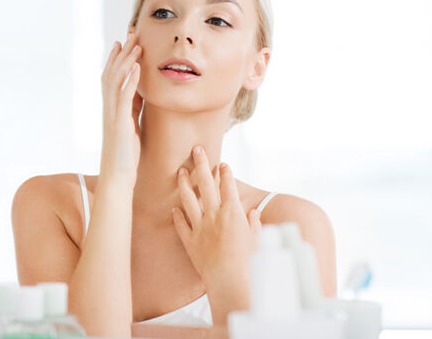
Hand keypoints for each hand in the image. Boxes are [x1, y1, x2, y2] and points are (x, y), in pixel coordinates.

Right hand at [99, 33, 142, 187]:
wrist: (117, 176)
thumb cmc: (125, 155)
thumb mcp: (131, 125)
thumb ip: (133, 108)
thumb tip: (141, 93)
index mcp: (113, 108)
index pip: (113, 76)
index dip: (118, 58)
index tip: (125, 41)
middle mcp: (109, 107)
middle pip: (112, 72)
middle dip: (122, 52)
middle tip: (131, 33)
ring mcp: (112, 114)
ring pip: (116, 80)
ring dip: (126, 60)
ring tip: (136, 44)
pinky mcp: (119, 123)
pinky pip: (124, 97)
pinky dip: (130, 80)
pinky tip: (136, 68)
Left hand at [172, 146, 260, 322]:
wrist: (231, 282)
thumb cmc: (250, 262)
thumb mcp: (258, 240)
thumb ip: (254, 224)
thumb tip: (253, 212)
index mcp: (233, 212)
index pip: (228, 186)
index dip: (225, 173)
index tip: (222, 163)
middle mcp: (214, 215)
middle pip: (206, 184)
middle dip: (202, 164)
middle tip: (196, 149)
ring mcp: (200, 227)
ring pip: (189, 200)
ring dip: (184, 184)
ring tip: (180, 171)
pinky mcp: (190, 241)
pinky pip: (181, 225)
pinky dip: (177, 216)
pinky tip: (174, 208)